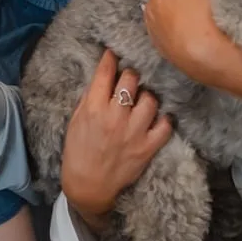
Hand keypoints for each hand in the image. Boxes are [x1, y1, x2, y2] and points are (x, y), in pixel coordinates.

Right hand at [60, 51, 171, 233]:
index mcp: (94, 109)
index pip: (106, 73)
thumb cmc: (78, 154)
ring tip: (143, 99)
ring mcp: (134, 132)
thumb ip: (89, 100)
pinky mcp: (147, 147)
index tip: (114, 53)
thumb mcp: (76, 122)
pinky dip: (164, 119)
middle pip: (132, 80)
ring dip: (147, 96)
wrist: (88, 187)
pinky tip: (158, 117)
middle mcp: (115, 117)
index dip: (111, 58)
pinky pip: (165, 125)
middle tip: (131, 78)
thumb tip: (102, 78)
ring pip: (151, 99)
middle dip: (131, 74)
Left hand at [144, 0, 241, 105]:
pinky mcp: (159, 44)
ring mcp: (153, 26)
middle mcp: (150, 3)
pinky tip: (177, 23)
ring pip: (159, 8)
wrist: (202, 55)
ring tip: (181, 2)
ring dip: (168, 4)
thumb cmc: (203, 12)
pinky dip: (169, 22)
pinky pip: (162, 26)